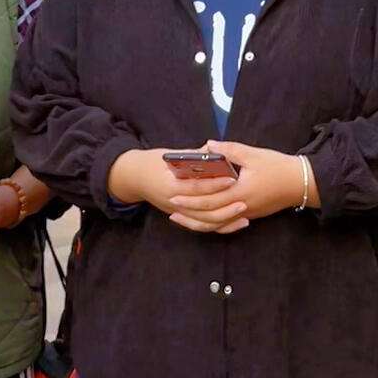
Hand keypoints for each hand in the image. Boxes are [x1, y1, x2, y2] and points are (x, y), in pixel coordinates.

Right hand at [108, 148, 248, 232]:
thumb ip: (192, 155)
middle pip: (203, 211)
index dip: (215, 184)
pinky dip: (218, 226)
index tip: (232, 179)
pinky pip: (202, 226)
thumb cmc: (152, 163)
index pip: (196, 187)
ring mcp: (177, 213)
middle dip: (224, 208)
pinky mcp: (181, 217)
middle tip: (244, 202)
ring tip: (243, 214)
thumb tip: (214, 151)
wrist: (134, 178)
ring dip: (225, 221)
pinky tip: (233, 222)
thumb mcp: (169, 155)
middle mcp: (173, 204)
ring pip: (204, 223)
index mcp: (170, 185)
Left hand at [166, 141, 310, 232]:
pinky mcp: (249, 216)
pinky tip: (202, 220)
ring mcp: (245, 214)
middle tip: (171, 206)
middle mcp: (240, 207)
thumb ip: (229, 150)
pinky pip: (225, 224)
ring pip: (216, 224)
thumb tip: (208, 145)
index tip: (174, 193)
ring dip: (197, 222)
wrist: (300, 184)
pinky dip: (211, 224)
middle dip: (189, 211)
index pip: (209, 198)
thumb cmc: (278, 166)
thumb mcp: (253, 154)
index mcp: (240, 191)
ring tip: (181, 218)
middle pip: (209, 214)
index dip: (190, 196)